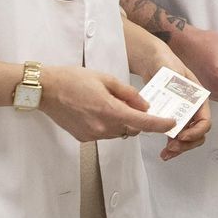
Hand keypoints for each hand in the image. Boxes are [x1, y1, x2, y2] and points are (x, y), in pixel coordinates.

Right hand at [39, 66, 175, 142]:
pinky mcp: (83, 138)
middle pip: (131, 129)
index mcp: (110, 111)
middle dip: (137, 119)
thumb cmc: (74, 79)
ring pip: (118, 132)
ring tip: (107, 102)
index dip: (160, 124)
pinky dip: (106, 124)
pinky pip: (103, 133)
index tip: (171, 123)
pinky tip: (95, 110)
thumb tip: (144, 105)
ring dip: (120, 121)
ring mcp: (92, 135)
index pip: (143, 122)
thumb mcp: (106, 79)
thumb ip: (128, 93)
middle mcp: (102, 127)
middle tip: (129, 102)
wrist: (46, 89)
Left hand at [141, 45, 211, 160]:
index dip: (196, 131)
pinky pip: (175, 135)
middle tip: (172, 148)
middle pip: (198, 133)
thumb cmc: (164, 61)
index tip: (181, 136)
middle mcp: (192, 107)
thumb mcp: (170, 68)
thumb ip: (174, 80)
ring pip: (187, 137)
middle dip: (187, 144)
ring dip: (180, 148)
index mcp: (198, 97)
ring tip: (167, 154)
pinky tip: (164, 150)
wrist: (152, 60)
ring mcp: (182, 113)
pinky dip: (172, 145)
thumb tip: (178, 92)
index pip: (204, 120)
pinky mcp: (171, 117)